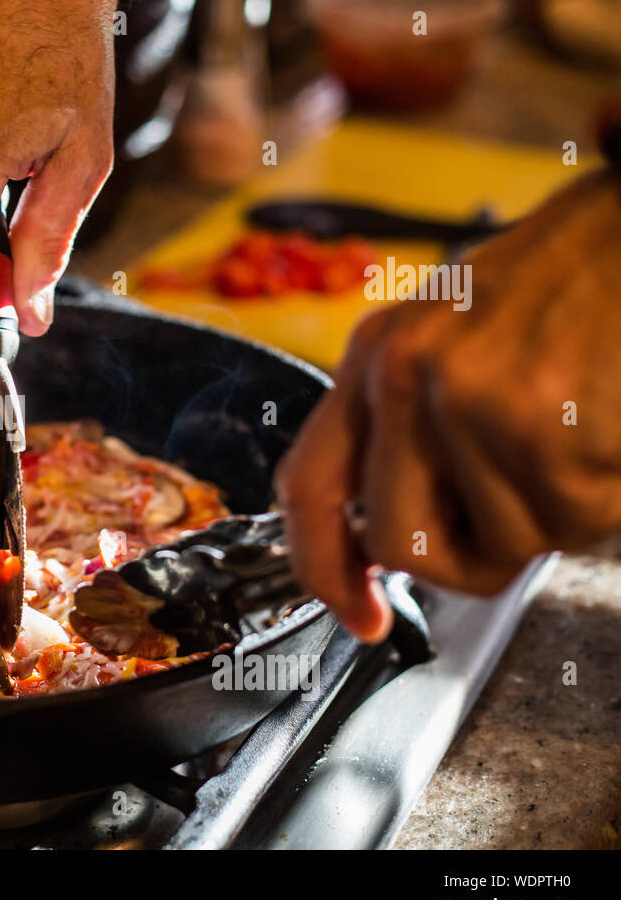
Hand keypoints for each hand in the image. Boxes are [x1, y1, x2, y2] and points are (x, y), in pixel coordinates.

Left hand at [276, 170, 620, 641]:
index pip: (308, 487)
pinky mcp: (551, 433)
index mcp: (375, 356)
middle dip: (459, 556)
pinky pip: (570, 526)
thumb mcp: (446, 332)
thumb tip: (390, 532)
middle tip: (506, 517)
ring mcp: (477, 407)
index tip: (359, 615)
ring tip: (570, 440)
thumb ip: (402, 423)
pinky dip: (596, 501)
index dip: (323, 569)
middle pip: (400, 543)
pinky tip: (602, 434)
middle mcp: (409, 379)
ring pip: (499, 546)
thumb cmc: (558, 283)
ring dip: (544, 519)